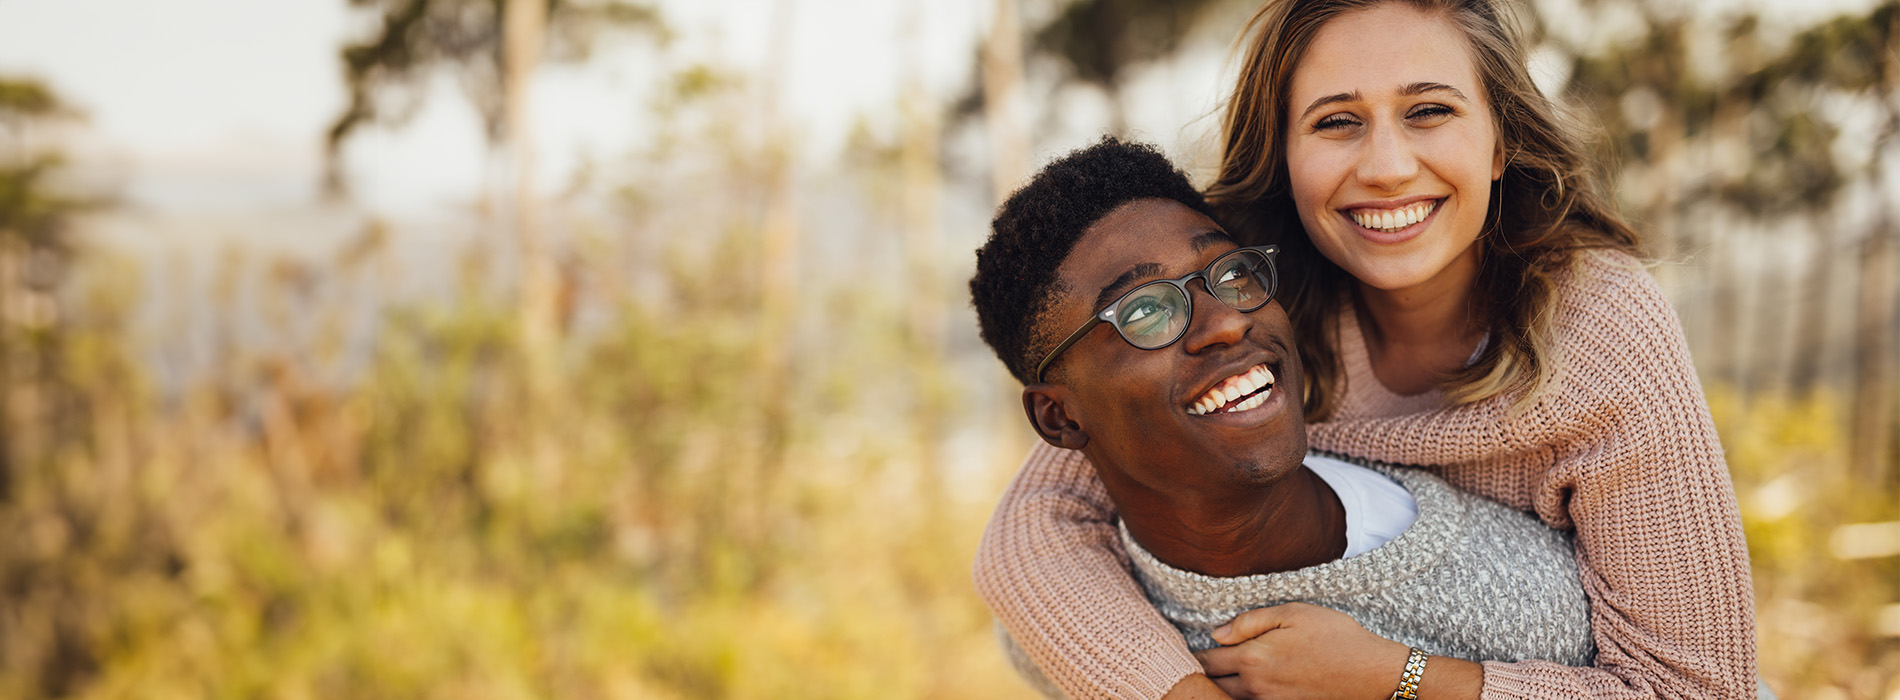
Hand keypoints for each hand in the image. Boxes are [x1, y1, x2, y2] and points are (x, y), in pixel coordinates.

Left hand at [1194, 602, 1409, 699]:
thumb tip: (1217, 633)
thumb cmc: (1336, 636)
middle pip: (1213, 685)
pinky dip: (1240, 696)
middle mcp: (1256, 686)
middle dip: (1202, 674)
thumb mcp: (1293, 612)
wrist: (1372, 672)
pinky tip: (1242, 684)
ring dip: (1219, 687)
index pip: (1207, 661)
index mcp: (1254, 657)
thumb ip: (1250, 622)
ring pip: (1229, 698)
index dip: (1192, 654)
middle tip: (1192, 662)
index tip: (1182, 648)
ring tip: (1214, 673)